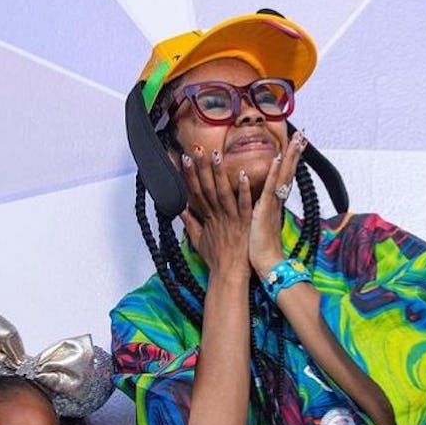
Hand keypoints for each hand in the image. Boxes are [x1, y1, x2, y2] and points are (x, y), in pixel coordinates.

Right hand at [179, 146, 252, 280]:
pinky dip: (243, 190)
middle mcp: (216, 215)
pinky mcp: (244, 223)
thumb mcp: (199, 241)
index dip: (189, 175)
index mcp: (206, 218)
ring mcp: (230, 218)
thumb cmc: (216, 260)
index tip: (184, 158)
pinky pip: (244, 204)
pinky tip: (242, 175)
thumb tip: (181, 210)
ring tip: (215, 155)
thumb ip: (191, 223)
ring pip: (223, 192)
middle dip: (200, 167)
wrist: (229, 275)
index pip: (195, 191)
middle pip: (206, 188)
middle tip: (196, 149)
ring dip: (218, 173)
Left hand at [250, 130, 308, 276]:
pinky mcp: (266, 210)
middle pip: (288, 171)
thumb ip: (259, 211)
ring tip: (298, 138)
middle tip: (302, 134)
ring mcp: (273, 204)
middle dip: (295, 152)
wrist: (266, 263)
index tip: (294, 145)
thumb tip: (257, 205)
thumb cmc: (259, 248)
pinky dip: (274, 173)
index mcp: (273, 203)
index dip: (289, 160)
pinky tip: (277, 158)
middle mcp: (276, 201)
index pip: (283, 177)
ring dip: (290, 156)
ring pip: (283, 175)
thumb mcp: (258, 224)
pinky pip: (271, 188)